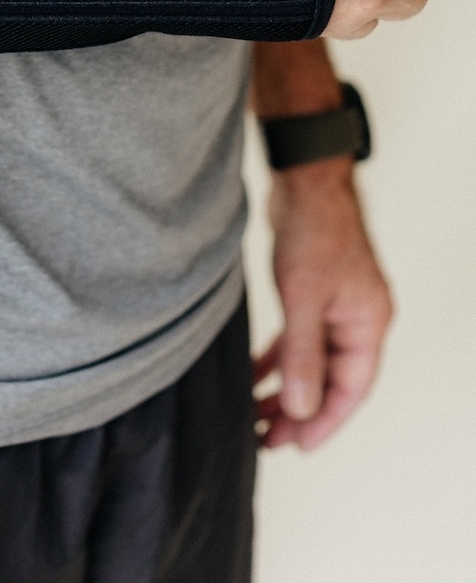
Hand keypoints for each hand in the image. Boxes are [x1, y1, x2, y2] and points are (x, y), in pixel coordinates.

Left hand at [254, 158, 392, 449]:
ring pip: (313, 361)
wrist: (304, 180)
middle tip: (267, 437)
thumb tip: (301, 406)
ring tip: (257, 415)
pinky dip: (279, 357)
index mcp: (368, 323)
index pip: (351, 388)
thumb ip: (303, 354)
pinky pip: (299, 338)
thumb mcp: (304, 297)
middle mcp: (357, 319)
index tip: (297, 444)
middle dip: (301, 410)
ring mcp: (335, 306)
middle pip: (331, 379)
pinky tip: (255, 373)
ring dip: (287, 388)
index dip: (325, 420)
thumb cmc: (315, 229)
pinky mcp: (313, 293)